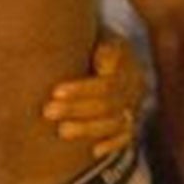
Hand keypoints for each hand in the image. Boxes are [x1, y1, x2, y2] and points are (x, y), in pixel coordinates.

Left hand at [43, 27, 149, 156]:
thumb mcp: (93, 32)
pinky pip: (127, 136)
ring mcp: (135, 104)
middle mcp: (134, 85)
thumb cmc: (88, 38)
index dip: (81, 89)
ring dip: (88, 128)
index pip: (106, 83)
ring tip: (61, 131)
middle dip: (76, 110)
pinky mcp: (131, 119)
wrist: (99, 46)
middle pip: (107, 104)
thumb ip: (97, 45)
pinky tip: (94, 150)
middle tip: (48, 112)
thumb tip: (103, 62)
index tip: (55, 92)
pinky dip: (112, 143)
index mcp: (126, 62)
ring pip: (116, 122)